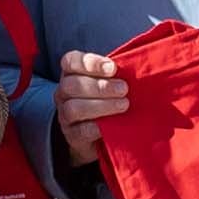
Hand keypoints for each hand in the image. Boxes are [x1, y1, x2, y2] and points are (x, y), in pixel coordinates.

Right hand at [51, 50, 128, 170]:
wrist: (97, 134)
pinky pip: (81, 131)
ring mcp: (64, 115)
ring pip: (73, 108)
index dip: (91, 63)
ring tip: (123, 105)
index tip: (113, 68)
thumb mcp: (109, 81)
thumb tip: (135, 65)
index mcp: (71, 73)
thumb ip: (115, 73)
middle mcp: (63, 93)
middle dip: (100, 86)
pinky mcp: (72, 136)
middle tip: (124, 89)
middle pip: (71, 85)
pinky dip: (98, 127)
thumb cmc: (107, 99)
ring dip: (101, 105)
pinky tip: (113, 124)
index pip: (70, 62)